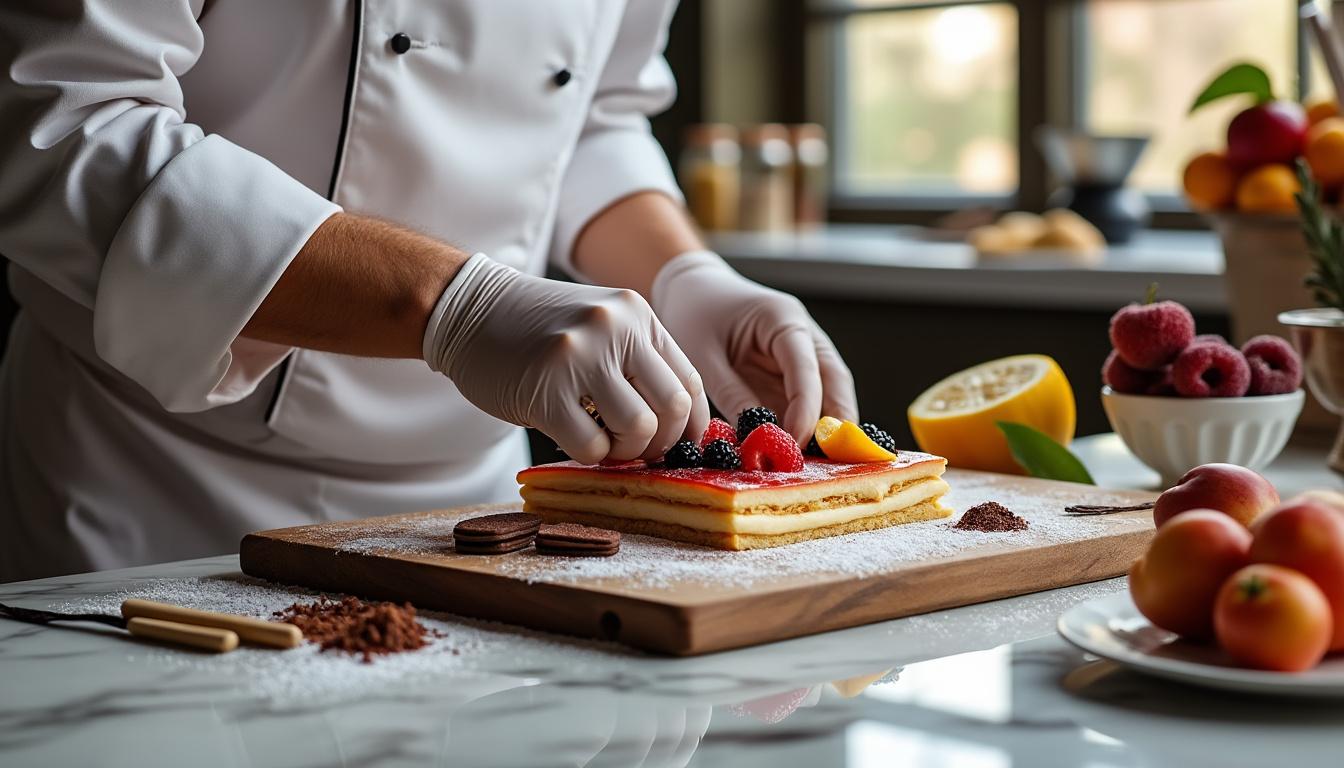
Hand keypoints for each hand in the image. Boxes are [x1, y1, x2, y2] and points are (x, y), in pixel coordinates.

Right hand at [424, 254, 709, 463]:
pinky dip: (589, 454)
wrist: (470, 310)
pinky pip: (591, 446)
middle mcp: (614, 329)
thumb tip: (680, 424)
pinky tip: (572, 437)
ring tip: (602, 441)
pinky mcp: (544, 392)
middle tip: (637, 449)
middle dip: (661, 442)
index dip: (691, 425)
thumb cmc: (538, 328)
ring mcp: (579, 358)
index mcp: (636, 315)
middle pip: (672, 408)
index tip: (679, 445)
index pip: (689, 381)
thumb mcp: (600, 324)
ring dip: (624, 451)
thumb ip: (638, 360)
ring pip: (637, 429)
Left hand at [651, 251, 856, 442]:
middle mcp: (803, 334)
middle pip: (834, 380)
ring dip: (828, 426)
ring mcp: (803, 352)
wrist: (692, 289)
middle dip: (836, 421)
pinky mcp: (792, 370)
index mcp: (783, 319)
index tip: (796, 442)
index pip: (806, 368)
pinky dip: (810, 424)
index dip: (806, 409)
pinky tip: (802, 450)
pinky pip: (809, 399)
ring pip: (829, 391)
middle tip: (829, 462)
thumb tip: (758, 437)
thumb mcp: (703, 355)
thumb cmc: (694, 313)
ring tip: (819, 463)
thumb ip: (732, 394)